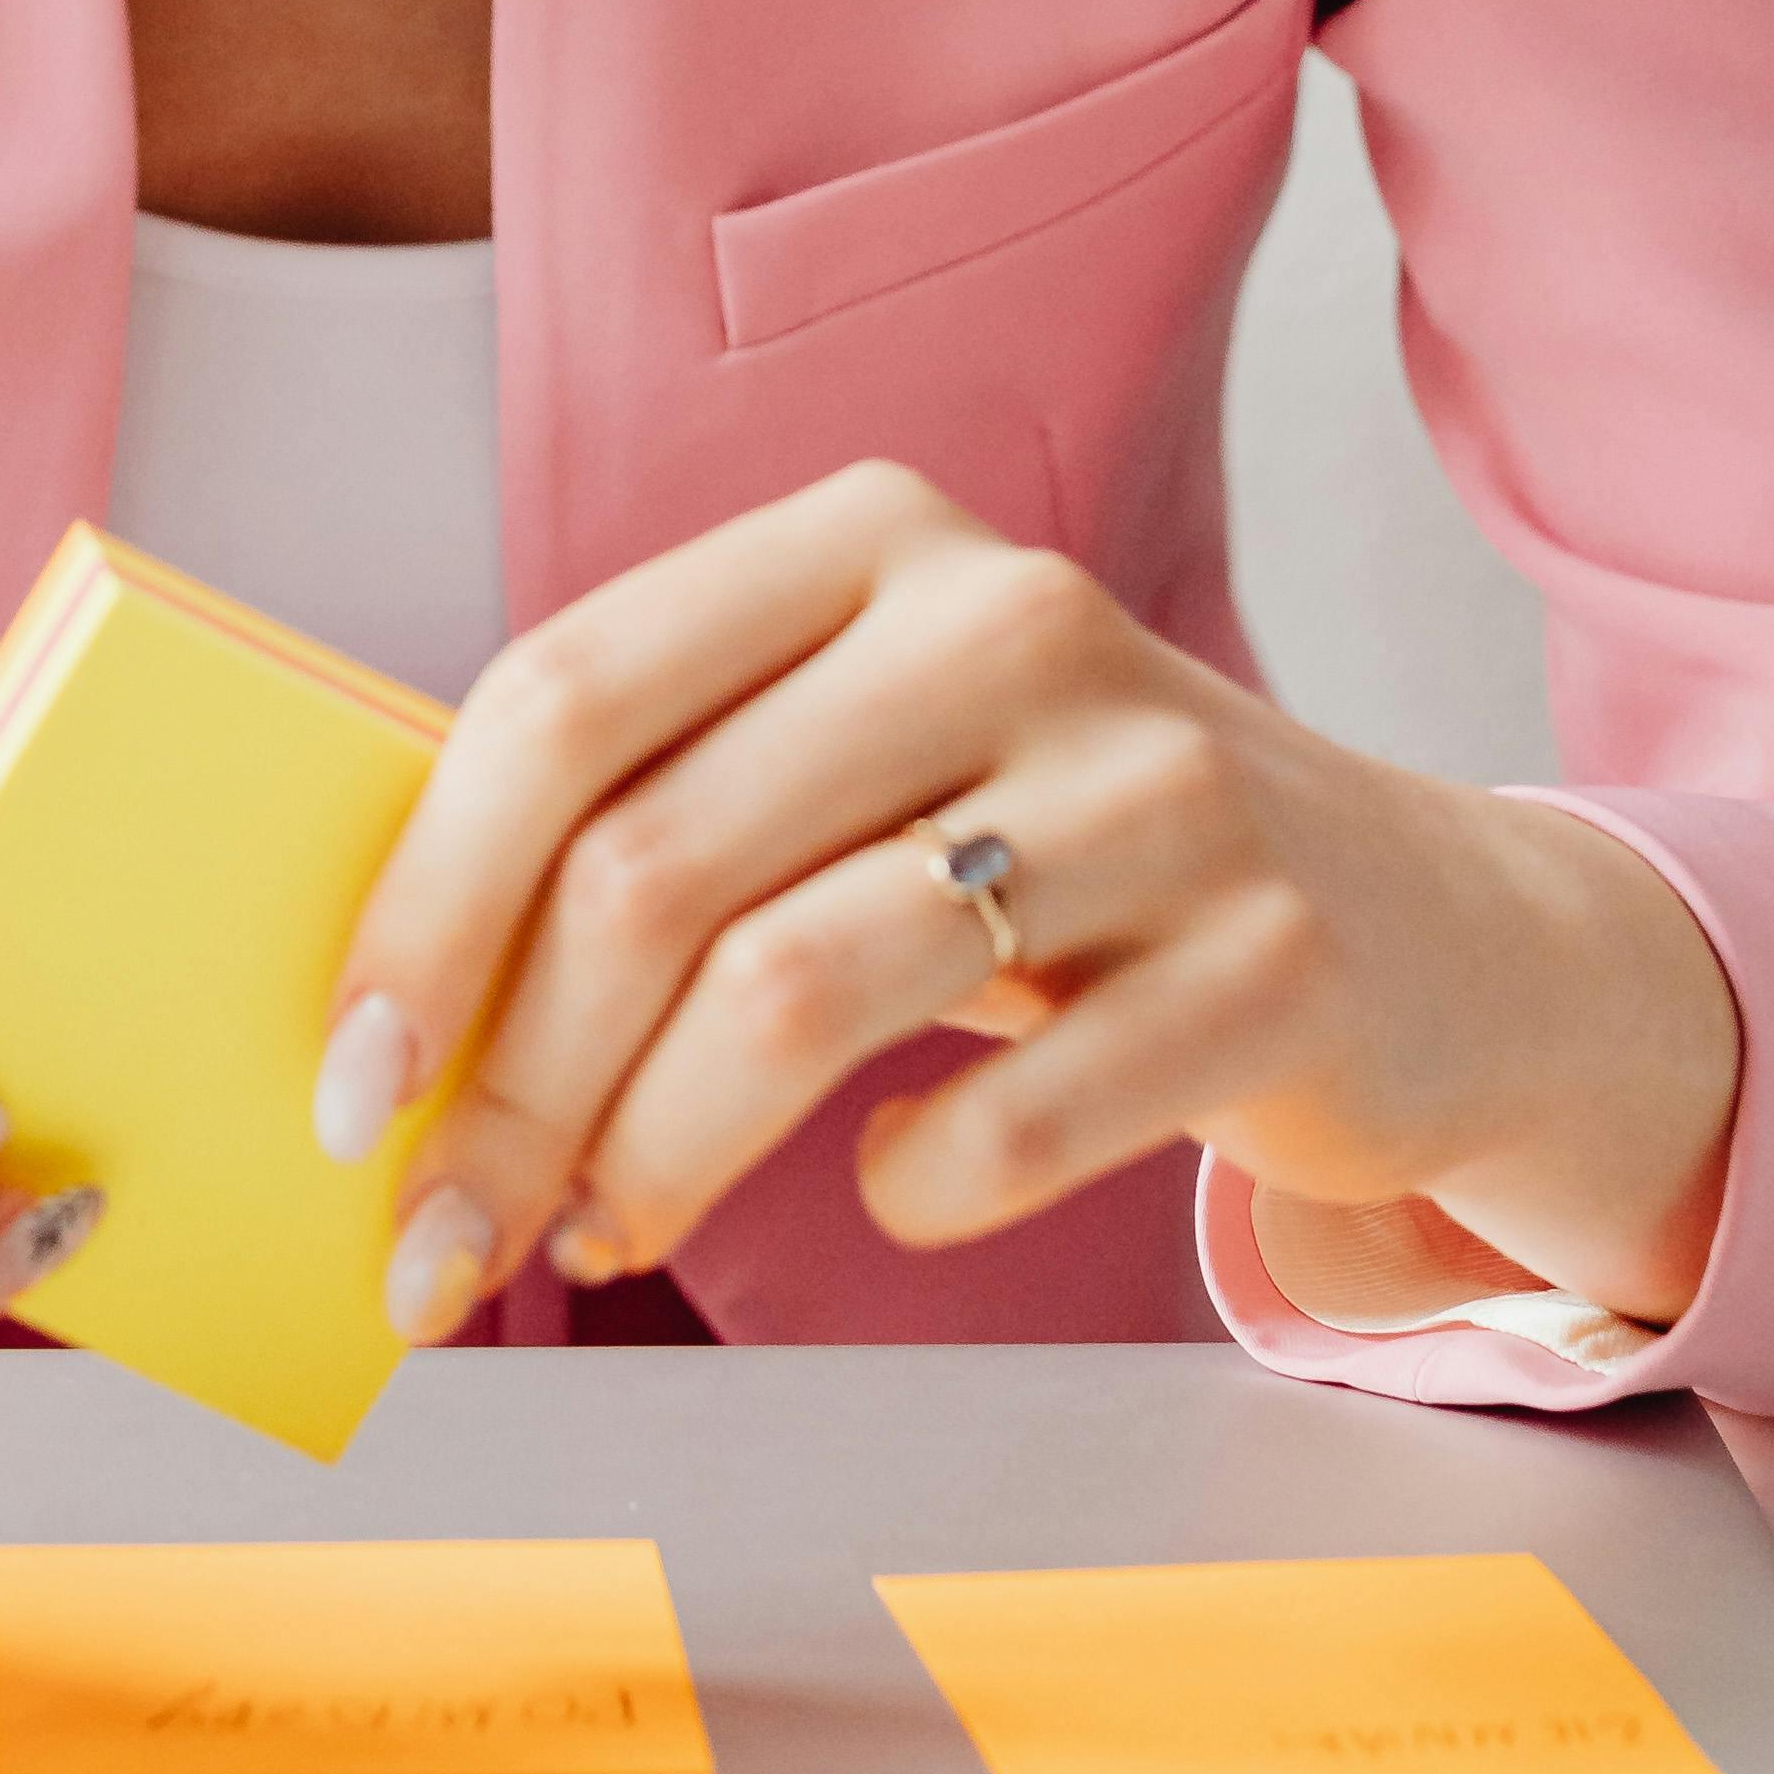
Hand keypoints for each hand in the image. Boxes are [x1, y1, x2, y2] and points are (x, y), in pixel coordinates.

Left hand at [314, 465, 1741, 1345]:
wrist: (1427, 928)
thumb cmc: (1060, 851)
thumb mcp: (870, 752)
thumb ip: (668, 805)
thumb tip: (388, 1009)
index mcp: (863, 535)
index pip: (566, 694)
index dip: (426, 904)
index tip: (346, 1086)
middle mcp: (1007, 614)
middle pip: (656, 867)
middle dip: (509, 1089)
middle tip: (441, 1239)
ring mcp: (1159, 780)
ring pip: (796, 991)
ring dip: (650, 1159)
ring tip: (602, 1234)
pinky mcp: (1274, 957)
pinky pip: (1006, 1122)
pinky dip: (901, 1196)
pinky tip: (883, 1199)